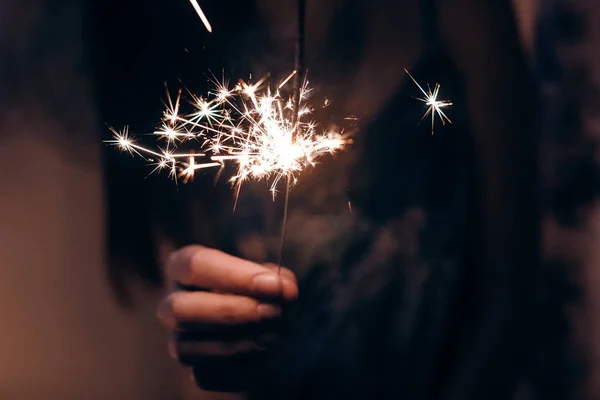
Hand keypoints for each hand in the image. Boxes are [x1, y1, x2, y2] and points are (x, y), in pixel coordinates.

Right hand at [157, 245, 297, 391]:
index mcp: (184, 266)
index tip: (273, 284)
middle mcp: (171, 303)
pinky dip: (236, 367)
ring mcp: (177, 339)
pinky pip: (204, 375)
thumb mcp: (271, 276)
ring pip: (186, 347)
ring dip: (235, 343)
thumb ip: (277, 279)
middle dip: (230, 312)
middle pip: (180, 309)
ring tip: (272, 336)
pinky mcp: (194, 369)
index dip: (234, 275)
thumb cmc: (264, 289)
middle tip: (273, 312)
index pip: (195, 264)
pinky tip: (261, 355)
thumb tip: (285, 291)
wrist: (272, 325)